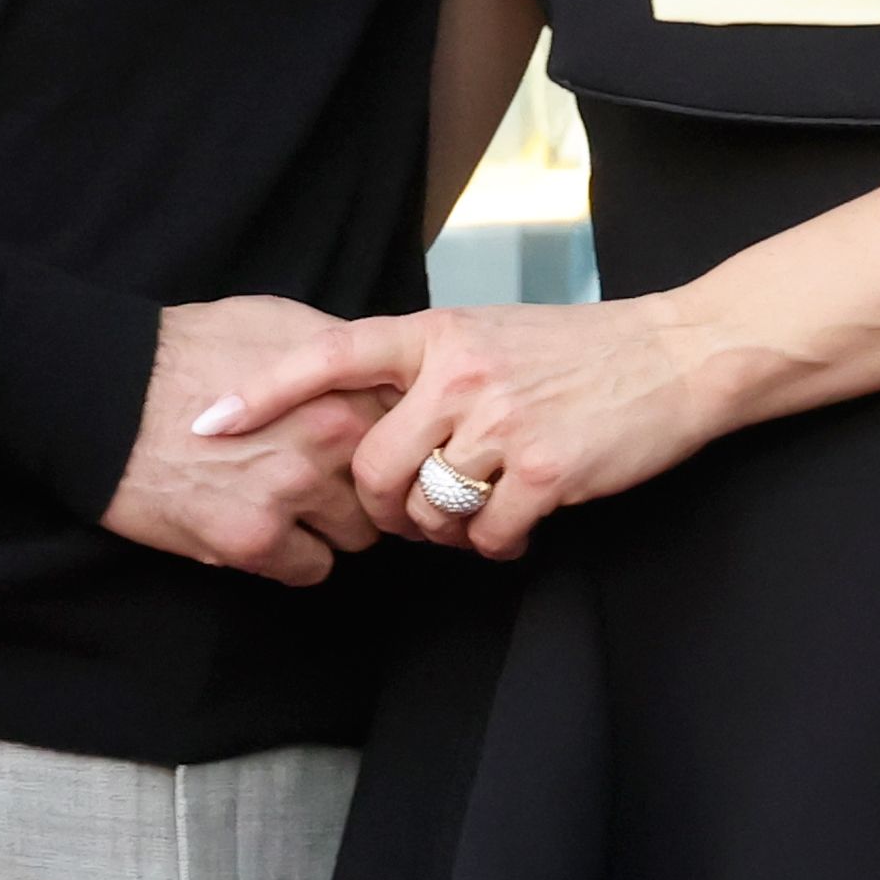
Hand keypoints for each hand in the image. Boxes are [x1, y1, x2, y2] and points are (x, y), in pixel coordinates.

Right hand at [103, 298, 395, 586]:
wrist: (103, 393)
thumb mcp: (275, 322)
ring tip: (292, 504)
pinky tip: (262, 527)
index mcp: (344, 384)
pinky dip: (292, 557)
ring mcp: (293, 490)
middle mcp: (332, 437)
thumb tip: (384, 378)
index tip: (381, 449)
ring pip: (359, 535)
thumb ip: (341, 355)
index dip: (398, 440)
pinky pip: (311, 569)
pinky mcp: (252, 538)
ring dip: (332, 526)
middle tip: (329, 481)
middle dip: (367, 486)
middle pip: (392, 487)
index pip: (413, 429)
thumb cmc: (185, 350)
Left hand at [198, 300, 720, 558]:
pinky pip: (486, 536)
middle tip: (414, 513)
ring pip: (426, 508)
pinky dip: (497, 545)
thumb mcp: (486, 336)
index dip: (262, 393)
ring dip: (445, 529)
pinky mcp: (546, 469)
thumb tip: (362, 425)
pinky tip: (520, 525)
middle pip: (371, 466)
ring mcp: (503, 421)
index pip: (329, 357)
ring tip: (480, 511)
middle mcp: (460, 372)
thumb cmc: (575, 352)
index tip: (205, 423)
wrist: (674, 356)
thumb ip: (424, 370)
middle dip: (381, 508)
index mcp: (437, 335)